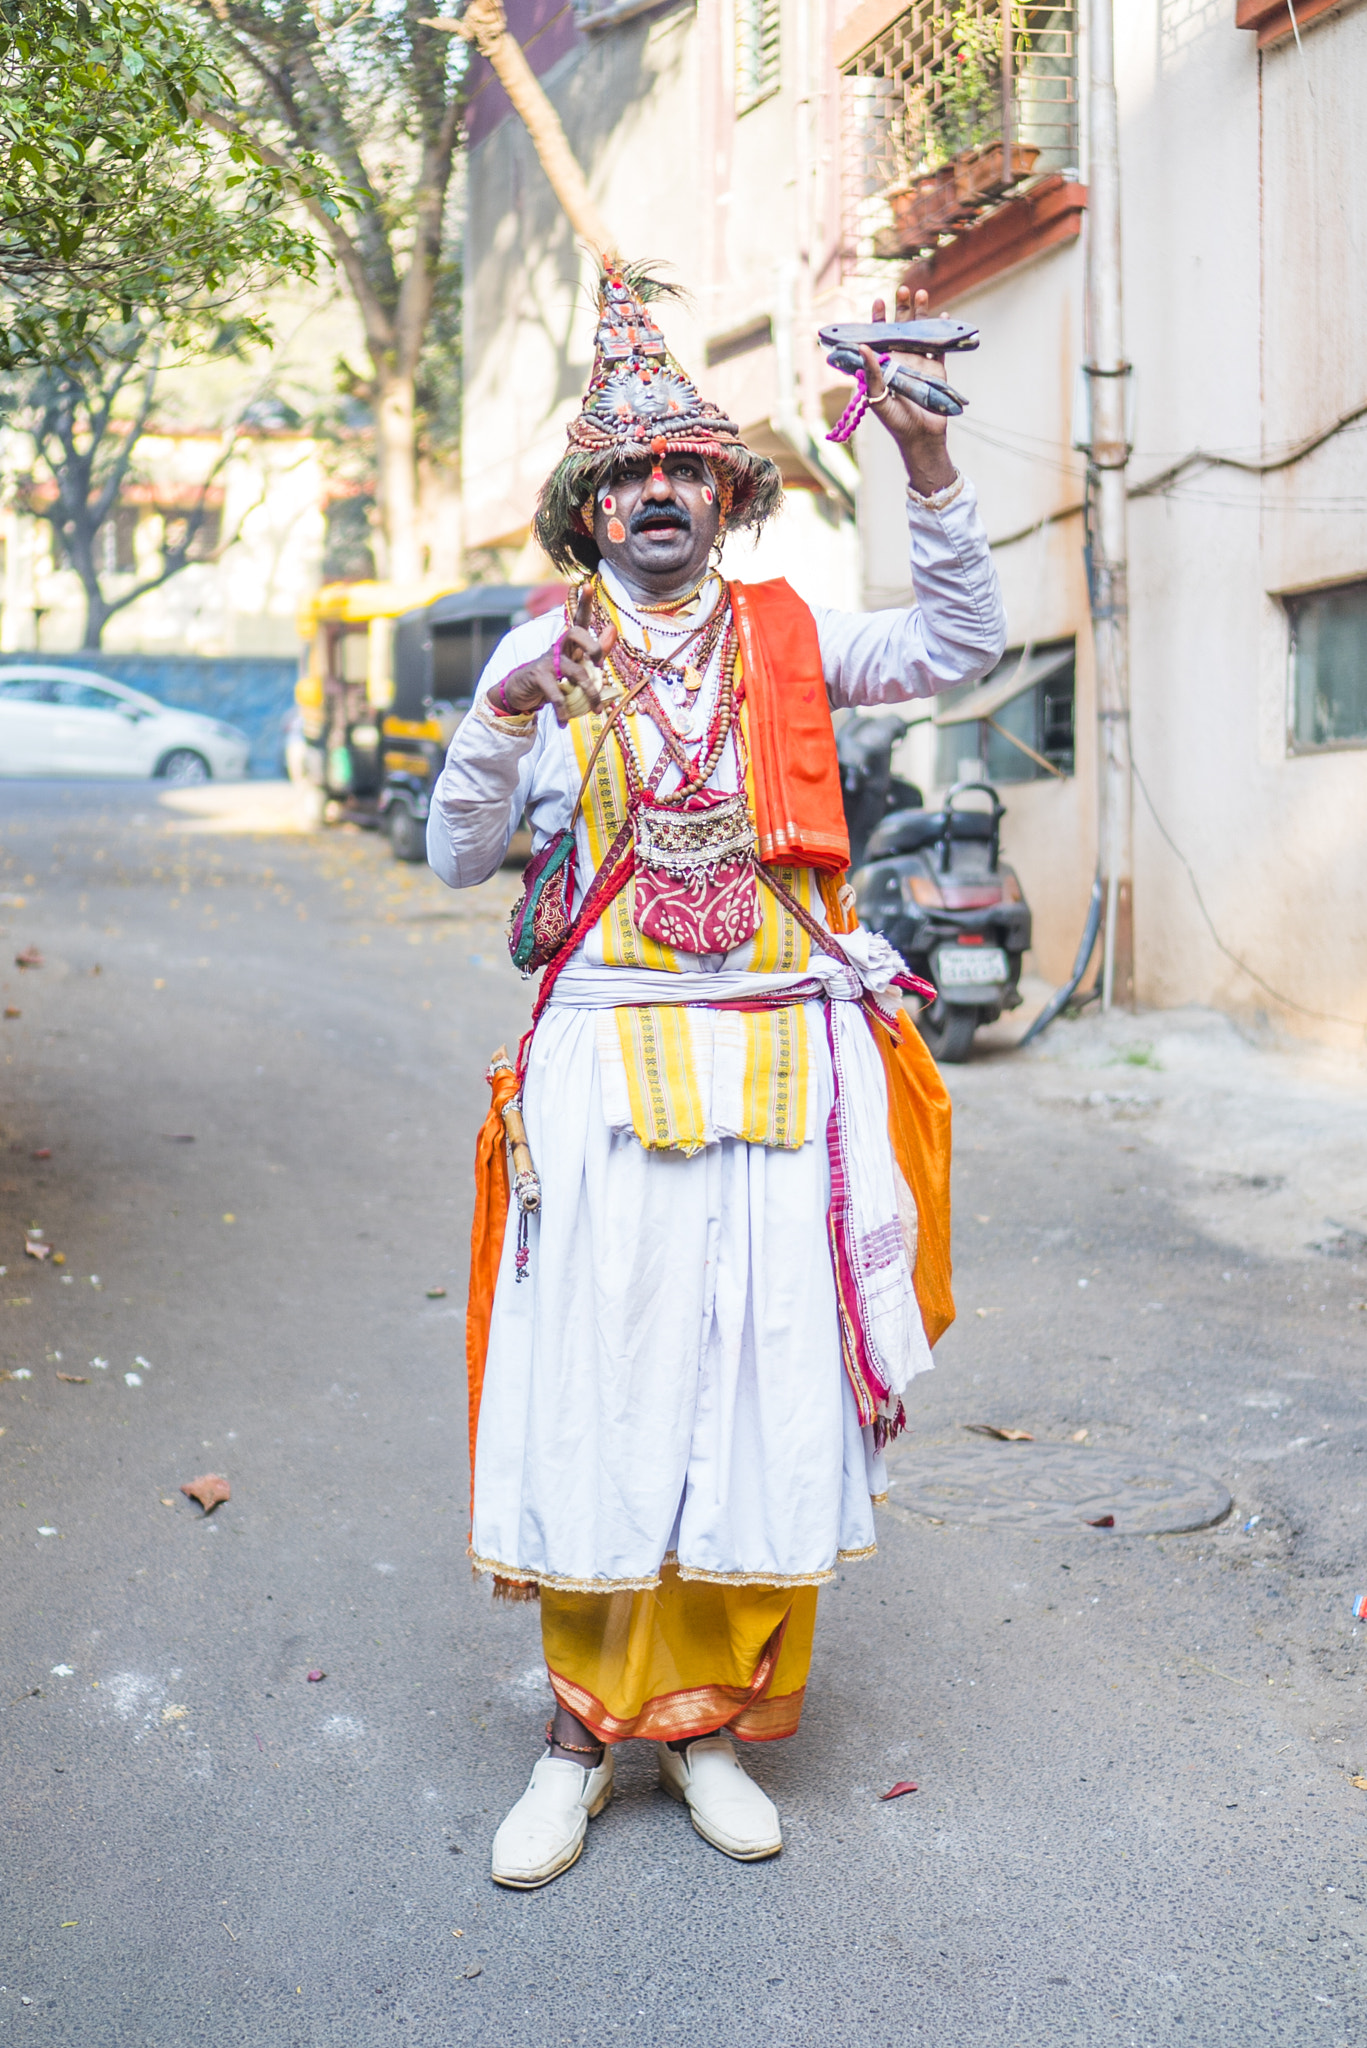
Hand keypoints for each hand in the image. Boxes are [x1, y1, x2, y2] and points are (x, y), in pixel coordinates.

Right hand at [496, 587, 619, 725]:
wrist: (522, 691)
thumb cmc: (556, 675)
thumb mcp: (577, 663)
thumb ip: (597, 648)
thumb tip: (613, 628)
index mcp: (571, 643)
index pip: (579, 618)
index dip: (584, 602)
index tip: (588, 583)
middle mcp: (559, 647)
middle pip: (576, 634)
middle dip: (593, 647)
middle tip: (600, 665)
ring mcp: (548, 662)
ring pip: (576, 672)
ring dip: (590, 693)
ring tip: (595, 708)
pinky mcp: (539, 678)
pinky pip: (557, 694)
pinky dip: (563, 711)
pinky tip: (564, 721)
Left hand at [857, 284, 956, 496]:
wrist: (922, 438)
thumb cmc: (896, 422)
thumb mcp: (879, 398)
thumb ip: (872, 373)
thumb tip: (863, 347)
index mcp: (884, 365)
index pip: (879, 337)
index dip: (878, 320)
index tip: (878, 302)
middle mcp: (901, 360)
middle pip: (901, 328)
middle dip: (901, 309)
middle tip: (902, 290)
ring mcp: (920, 363)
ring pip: (921, 332)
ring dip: (921, 313)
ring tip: (920, 293)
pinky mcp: (937, 370)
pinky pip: (940, 347)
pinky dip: (943, 331)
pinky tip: (944, 316)